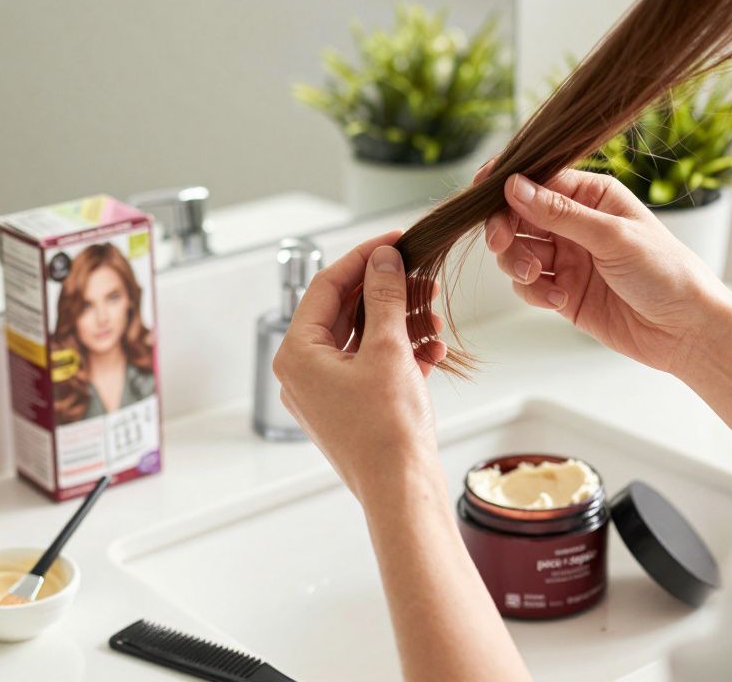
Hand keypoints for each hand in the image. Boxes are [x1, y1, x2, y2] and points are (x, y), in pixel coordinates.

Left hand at [273, 231, 448, 503]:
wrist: (402, 490)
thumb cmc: (388, 429)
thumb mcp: (388, 349)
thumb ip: (383, 296)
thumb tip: (383, 260)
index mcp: (297, 354)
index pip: (325, 286)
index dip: (363, 258)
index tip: (394, 241)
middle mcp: (302, 372)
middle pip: (343, 312)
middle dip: (387, 294)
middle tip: (420, 278)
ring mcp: (324, 393)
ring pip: (361, 339)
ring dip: (399, 323)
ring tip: (433, 317)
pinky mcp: (348, 409)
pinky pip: (370, 367)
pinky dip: (399, 354)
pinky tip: (433, 352)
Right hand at [483, 168, 731, 374]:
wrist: (686, 331)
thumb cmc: (666, 272)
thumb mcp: (612, 236)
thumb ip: (559, 213)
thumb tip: (514, 185)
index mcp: (593, 195)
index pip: (538, 179)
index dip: (506, 184)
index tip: (481, 193)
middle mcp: (576, 223)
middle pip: (518, 215)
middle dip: (504, 228)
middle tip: (502, 243)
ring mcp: (567, 258)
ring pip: (516, 251)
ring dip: (516, 263)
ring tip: (535, 277)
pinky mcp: (562, 291)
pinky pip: (528, 286)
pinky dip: (534, 292)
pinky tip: (559, 299)